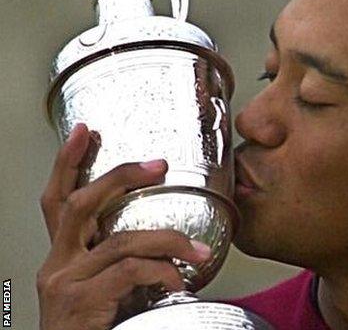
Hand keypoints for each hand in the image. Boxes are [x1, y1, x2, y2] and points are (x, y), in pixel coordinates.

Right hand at [37, 124, 211, 329]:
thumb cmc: (96, 327)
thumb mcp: (103, 287)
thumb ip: (120, 262)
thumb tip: (164, 242)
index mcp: (64, 257)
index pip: (58, 200)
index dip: (68, 164)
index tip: (85, 132)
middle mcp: (58, 265)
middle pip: (79, 205)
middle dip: (120, 177)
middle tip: (158, 165)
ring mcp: (65, 283)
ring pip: (119, 240)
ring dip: (167, 240)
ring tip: (196, 250)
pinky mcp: (80, 302)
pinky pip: (129, 270)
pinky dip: (161, 271)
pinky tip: (178, 281)